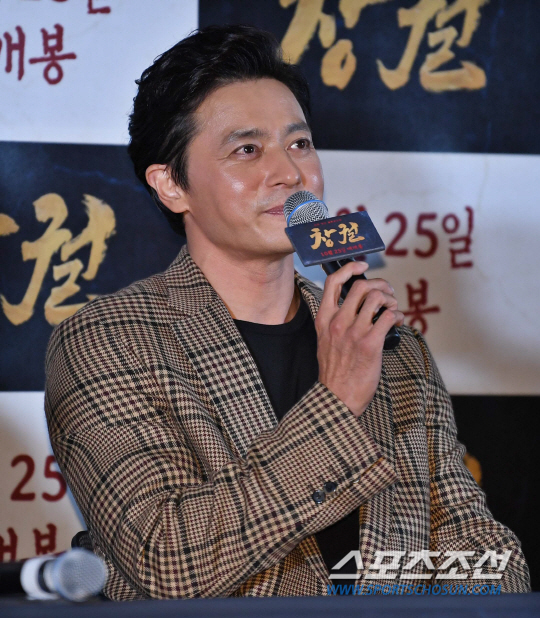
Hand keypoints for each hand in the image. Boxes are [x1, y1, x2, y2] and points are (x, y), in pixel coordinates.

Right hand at [315, 261, 403, 416]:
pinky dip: (397, 315)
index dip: (349, 268)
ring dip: (391, 300)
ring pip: (377, 298)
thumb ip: (335, 323)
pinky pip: (388, 317)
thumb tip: (357, 309)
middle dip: (380, 285)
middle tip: (387, 293)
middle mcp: (338, 322)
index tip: (361, 265)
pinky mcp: (370, 343)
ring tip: (393, 309)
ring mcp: (354, 332)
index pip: (332, 283)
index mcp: (324, 320)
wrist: (337, 397)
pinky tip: (397, 322)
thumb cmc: (334, 373)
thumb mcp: (325, 342)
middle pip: (360, 286)